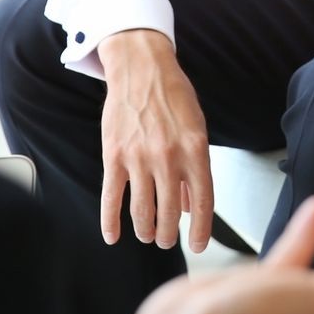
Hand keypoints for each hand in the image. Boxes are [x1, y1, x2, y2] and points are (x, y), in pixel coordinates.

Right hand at [98, 30, 213, 252]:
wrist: (142, 68)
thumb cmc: (174, 97)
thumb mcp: (197, 128)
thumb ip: (195, 168)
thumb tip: (190, 206)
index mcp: (195, 151)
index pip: (202, 203)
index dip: (201, 230)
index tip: (198, 245)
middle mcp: (168, 157)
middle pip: (169, 214)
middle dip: (168, 234)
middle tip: (166, 239)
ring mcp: (139, 158)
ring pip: (141, 211)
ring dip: (145, 230)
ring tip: (148, 235)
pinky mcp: (114, 156)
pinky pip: (111, 198)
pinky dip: (110, 222)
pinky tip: (112, 237)